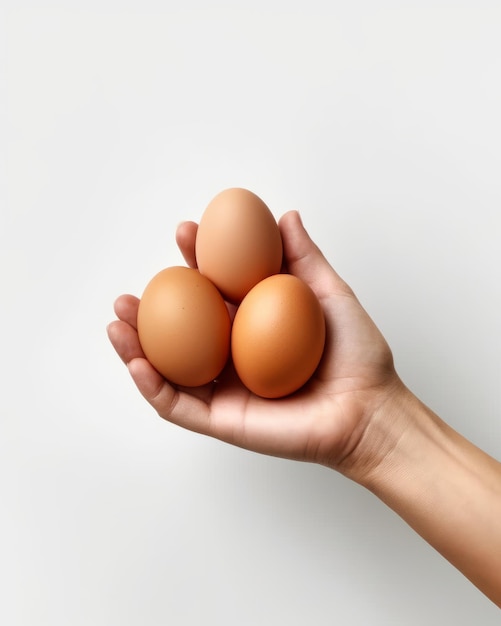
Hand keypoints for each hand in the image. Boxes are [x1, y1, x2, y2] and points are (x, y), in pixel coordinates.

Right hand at [107, 210, 402, 477]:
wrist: (369, 407)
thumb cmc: (356, 355)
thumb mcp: (328, 295)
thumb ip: (304, 258)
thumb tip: (285, 215)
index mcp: (252, 326)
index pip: (213, 292)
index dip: (196, 262)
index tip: (187, 233)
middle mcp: (232, 356)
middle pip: (180, 332)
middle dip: (151, 309)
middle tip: (134, 287)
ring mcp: (225, 388)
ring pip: (169, 368)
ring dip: (136, 345)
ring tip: (119, 318)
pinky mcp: (224, 419)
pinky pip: (179, 404)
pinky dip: (152, 385)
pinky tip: (136, 361)